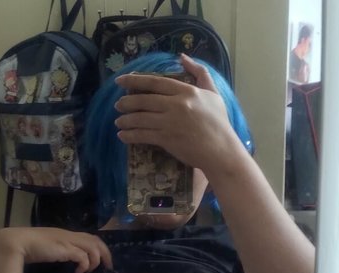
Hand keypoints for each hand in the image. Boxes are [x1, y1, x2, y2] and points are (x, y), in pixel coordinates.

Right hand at [0, 227, 112, 272]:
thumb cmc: (26, 248)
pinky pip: (83, 256)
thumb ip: (56, 252)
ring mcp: (66, 241)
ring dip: (95, 260)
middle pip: (96, 240)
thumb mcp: (45, 249)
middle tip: (108, 266)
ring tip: (90, 271)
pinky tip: (79, 272)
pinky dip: (85, 264)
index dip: (99, 248)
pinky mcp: (64, 249)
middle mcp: (68, 235)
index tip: (103, 260)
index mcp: (64, 234)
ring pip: (93, 247)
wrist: (14, 243)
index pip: (89, 236)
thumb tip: (64, 262)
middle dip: (106, 253)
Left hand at [114, 54, 239, 175]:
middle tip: (118, 105)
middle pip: (143, 100)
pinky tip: (122, 136)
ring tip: (118, 122)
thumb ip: (200, 72)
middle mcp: (175, 104)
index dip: (134, 80)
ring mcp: (169, 122)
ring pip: (140, 118)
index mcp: (186, 91)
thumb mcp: (212, 93)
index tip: (120, 81)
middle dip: (126, 102)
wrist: (220, 150)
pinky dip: (130, 135)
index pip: (155, 82)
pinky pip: (142, 135)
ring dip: (125, 120)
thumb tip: (182, 57)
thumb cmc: (218, 123)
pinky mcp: (166, 139)